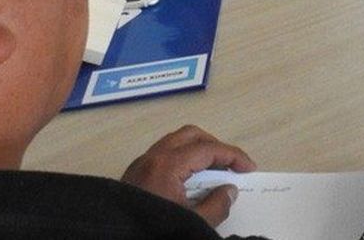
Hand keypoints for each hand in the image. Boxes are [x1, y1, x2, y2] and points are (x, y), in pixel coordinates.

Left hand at [120, 124, 255, 226]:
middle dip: (215, 146)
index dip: (233, 156)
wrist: (113, 239)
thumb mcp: (192, 223)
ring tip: (213, 169)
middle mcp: (152, 158)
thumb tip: (229, 190)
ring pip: (174, 142)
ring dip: (197, 149)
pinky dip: (182, 157)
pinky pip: (162, 153)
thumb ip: (217, 205)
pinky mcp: (133, 175)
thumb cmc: (153, 230)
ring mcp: (140, 165)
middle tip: (231, 164)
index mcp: (167, 165)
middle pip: (191, 135)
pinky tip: (189, 178)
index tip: (249, 168)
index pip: (208, 149)